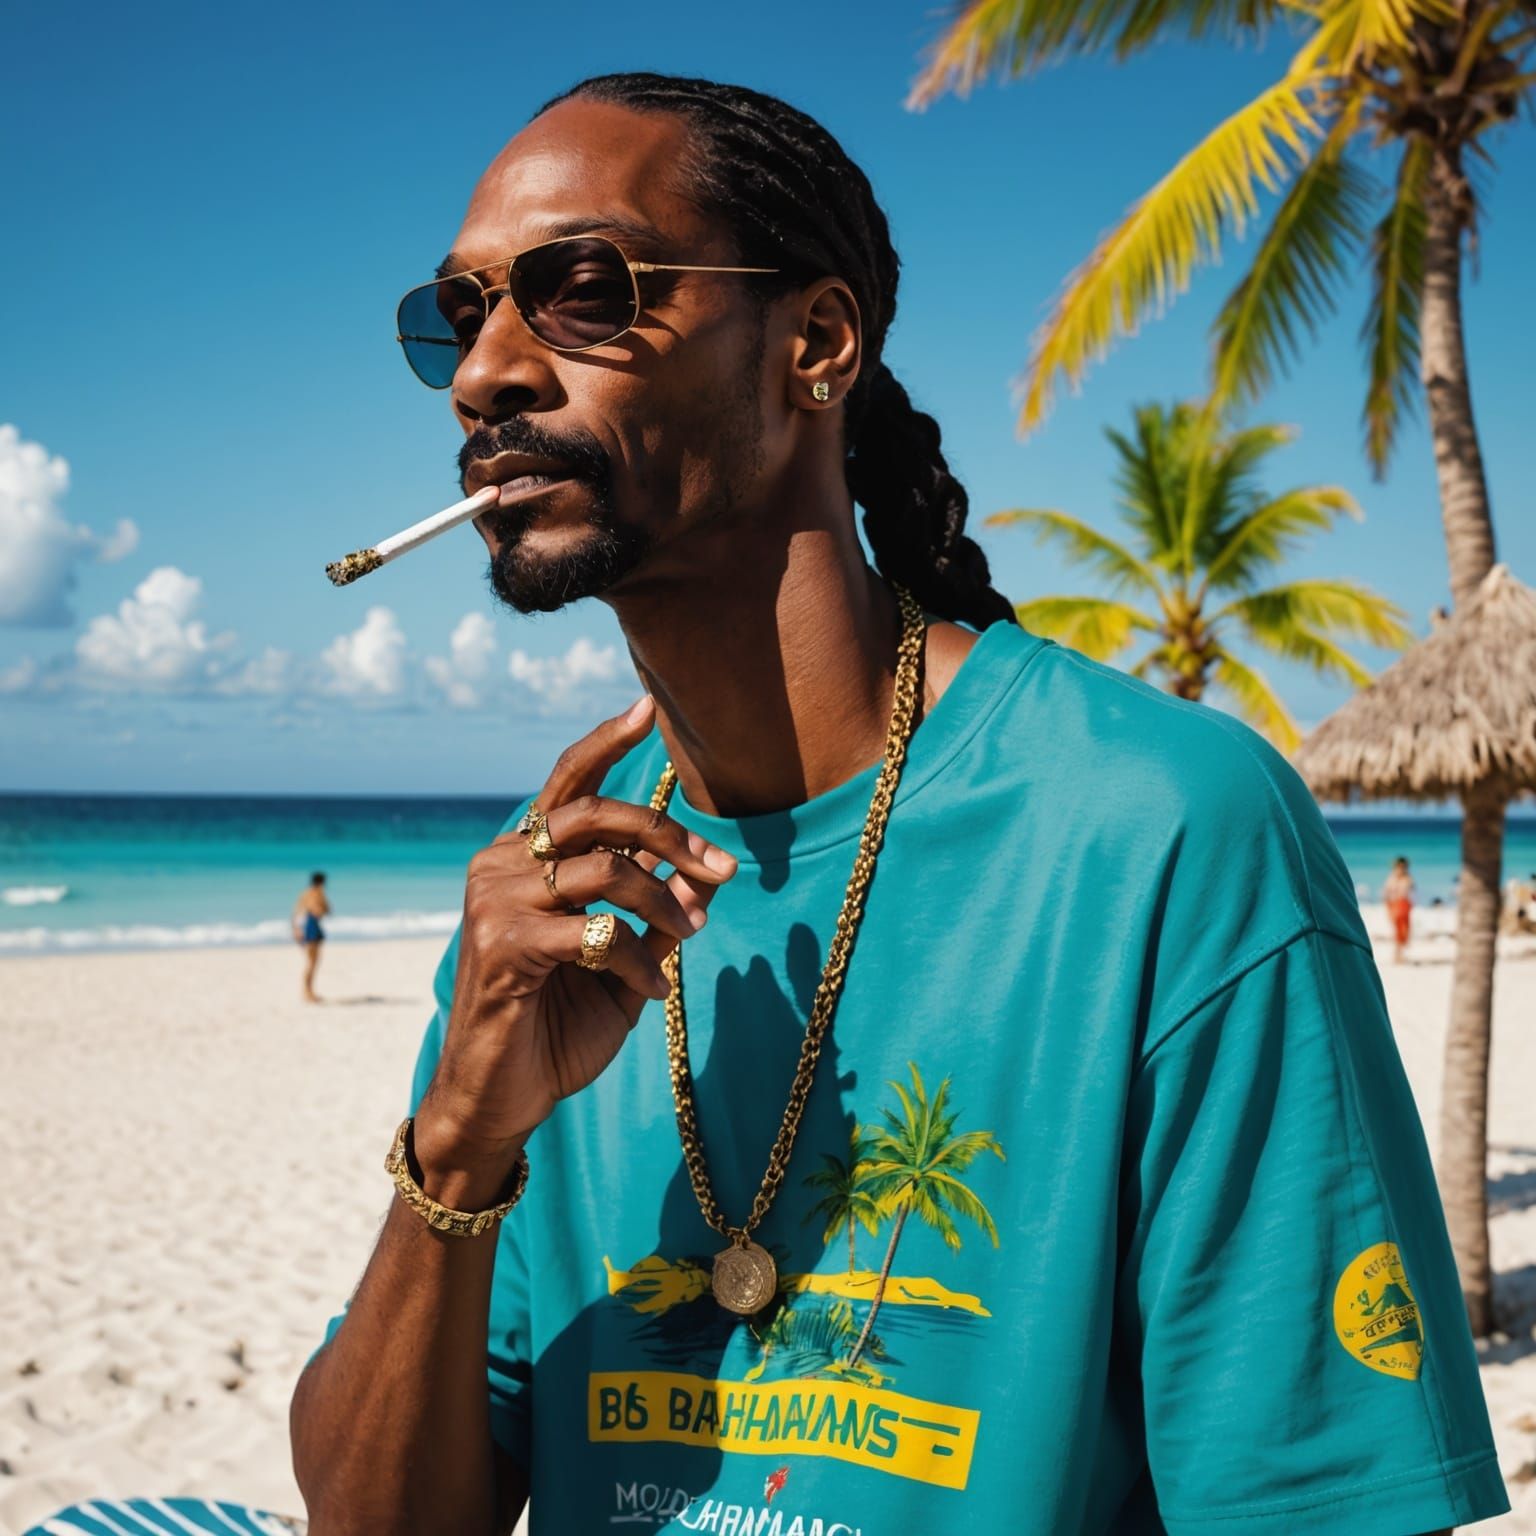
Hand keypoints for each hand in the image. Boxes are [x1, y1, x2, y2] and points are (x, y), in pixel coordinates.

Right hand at [413, 696, 736, 1200]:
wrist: (500, 1100)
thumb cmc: (554, 1026)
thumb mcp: (619, 962)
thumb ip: (650, 915)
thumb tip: (698, 875)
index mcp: (523, 858)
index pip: (565, 781)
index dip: (606, 741)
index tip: (648, 707)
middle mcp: (501, 865)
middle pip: (598, 814)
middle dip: (670, 836)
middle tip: (721, 872)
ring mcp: (495, 903)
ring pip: (606, 870)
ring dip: (663, 904)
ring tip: (688, 938)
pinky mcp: (502, 946)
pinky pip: (595, 933)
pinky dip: (637, 961)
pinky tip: (653, 993)